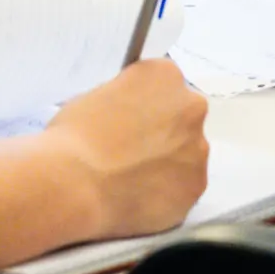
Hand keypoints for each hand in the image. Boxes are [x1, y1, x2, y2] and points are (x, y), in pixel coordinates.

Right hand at [42, 58, 208, 238]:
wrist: (78, 183)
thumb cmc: (76, 134)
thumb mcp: (96, 97)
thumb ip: (124, 101)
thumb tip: (127, 118)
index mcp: (165, 75)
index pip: (162, 84)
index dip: (144, 105)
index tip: (129, 120)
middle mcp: (191, 106)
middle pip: (182, 117)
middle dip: (163, 132)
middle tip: (132, 151)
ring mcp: (198, 148)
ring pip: (186, 154)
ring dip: (167, 163)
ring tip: (132, 180)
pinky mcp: (196, 186)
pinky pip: (183, 187)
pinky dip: (166, 193)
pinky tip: (139, 198)